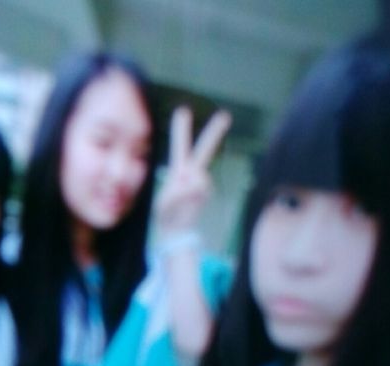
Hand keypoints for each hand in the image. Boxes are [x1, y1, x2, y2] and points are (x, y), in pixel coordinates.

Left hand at [155, 107, 231, 235]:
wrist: (175, 230)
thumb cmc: (166, 214)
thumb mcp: (163, 203)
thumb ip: (178, 193)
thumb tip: (196, 185)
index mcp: (178, 170)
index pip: (180, 147)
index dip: (181, 130)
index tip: (183, 110)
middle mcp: (192, 173)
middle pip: (205, 150)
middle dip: (215, 132)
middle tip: (226, 115)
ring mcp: (202, 182)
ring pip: (199, 178)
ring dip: (188, 188)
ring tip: (180, 200)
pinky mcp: (206, 192)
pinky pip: (199, 190)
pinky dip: (190, 196)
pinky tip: (188, 204)